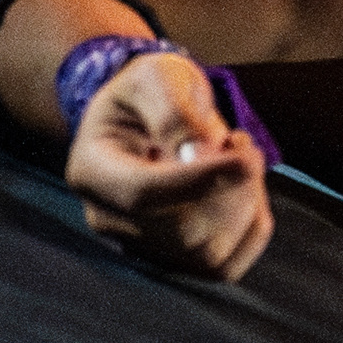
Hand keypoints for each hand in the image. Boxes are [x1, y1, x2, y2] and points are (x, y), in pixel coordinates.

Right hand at [62, 49, 271, 279]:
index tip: (246, 158)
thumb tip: (197, 153)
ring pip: (209, 254)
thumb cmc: (150, 91)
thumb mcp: (156, 76)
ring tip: (237, 159)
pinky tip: (244, 189)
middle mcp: (108, 218)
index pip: (142, 193)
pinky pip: (226, 266)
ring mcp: (140, 246)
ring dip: (244, 204)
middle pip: (182, 231)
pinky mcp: (175, 261)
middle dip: (231, 188)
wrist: (148, 115)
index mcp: (92, 169)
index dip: (199, 181)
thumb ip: (173, 110)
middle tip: (241, 143)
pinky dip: (251, 227)